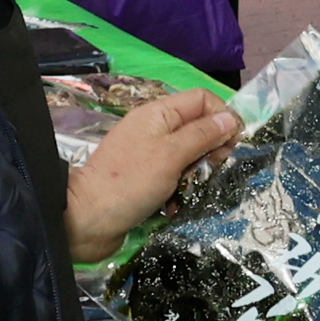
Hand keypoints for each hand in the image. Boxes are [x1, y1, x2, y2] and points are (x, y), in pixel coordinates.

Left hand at [62, 88, 241, 261]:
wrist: (86, 220)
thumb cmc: (130, 182)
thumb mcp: (171, 155)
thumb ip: (202, 135)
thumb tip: (230, 119)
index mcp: (158, 114)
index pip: (202, 100)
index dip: (222, 116)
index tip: (233, 144)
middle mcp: (154, 129)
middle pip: (198, 127)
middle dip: (213, 147)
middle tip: (215, 168)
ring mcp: (150, 155)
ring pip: (190, 154)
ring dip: (199, 171)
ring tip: (196, 188)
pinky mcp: (147, 179)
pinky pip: (176, 176)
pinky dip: (182, 188)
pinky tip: (180, 203)